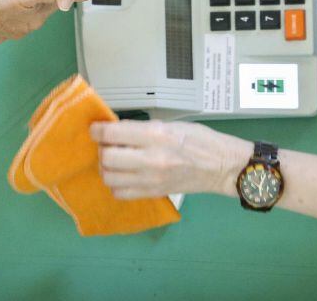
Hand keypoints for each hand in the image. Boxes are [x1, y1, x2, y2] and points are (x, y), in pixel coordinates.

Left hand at [91, 120, 253, 199]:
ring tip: (115, 161)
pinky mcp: (153, 193)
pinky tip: (124, 176)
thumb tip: (117, 129)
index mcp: (156, 135)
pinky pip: (121, 193)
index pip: (112, 133)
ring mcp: (152, 179)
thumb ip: (142, 128)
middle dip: (102, 149)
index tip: (95, 129)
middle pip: (107, 157)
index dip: (97, 130)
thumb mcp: (171, 124)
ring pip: (110, 177)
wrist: (221, 166)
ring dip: (107, 168)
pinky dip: (116, 184)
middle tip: (108, 144)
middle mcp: (151, 158)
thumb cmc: (200, 139)